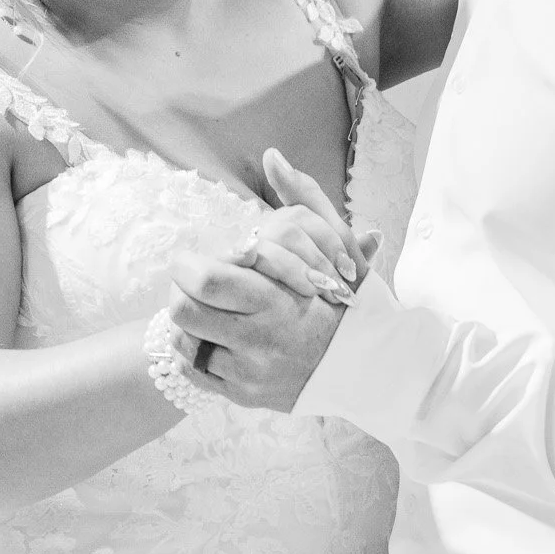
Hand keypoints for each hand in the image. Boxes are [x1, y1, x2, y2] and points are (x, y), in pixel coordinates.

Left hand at [165, 151, 375, 411]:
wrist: (373, 367)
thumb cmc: (349, 301)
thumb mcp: (334, 246)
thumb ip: (302, 198)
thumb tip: (273, 156)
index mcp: (279, 300)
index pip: (206, 280)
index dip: (188, 264)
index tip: (193, 257)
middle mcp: (261, 340)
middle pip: (185, 310)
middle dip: (181, 290)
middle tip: (192, 281)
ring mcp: (251, 373)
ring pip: (185, 340)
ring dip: (188, 320)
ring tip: (208, 309)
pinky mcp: (244, 397)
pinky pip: (194, 371)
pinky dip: (197, 350)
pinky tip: (217, 338)